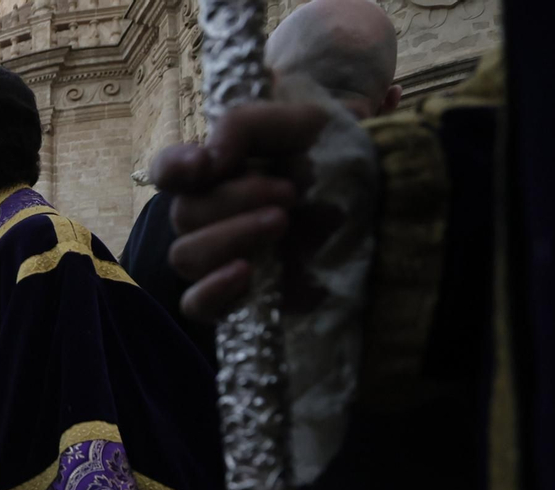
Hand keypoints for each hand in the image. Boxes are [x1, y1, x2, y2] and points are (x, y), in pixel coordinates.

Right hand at [150, 102, 328, 321]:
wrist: (386, 202)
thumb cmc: (341, 156)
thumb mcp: (304, 120)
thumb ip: (246, 124)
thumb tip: (207, 162)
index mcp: (220, 169)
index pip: (167, 170)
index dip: (173, 168)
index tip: (205, 165)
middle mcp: (213, 214)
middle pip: (183, 214)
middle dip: (234, 200)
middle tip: (288, 193)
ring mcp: (223, 257)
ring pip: (186, 256)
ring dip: (231, 237)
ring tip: (282, 223)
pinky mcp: (239, 296)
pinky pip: (196, 305)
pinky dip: (213, 290)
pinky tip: (245, 273)